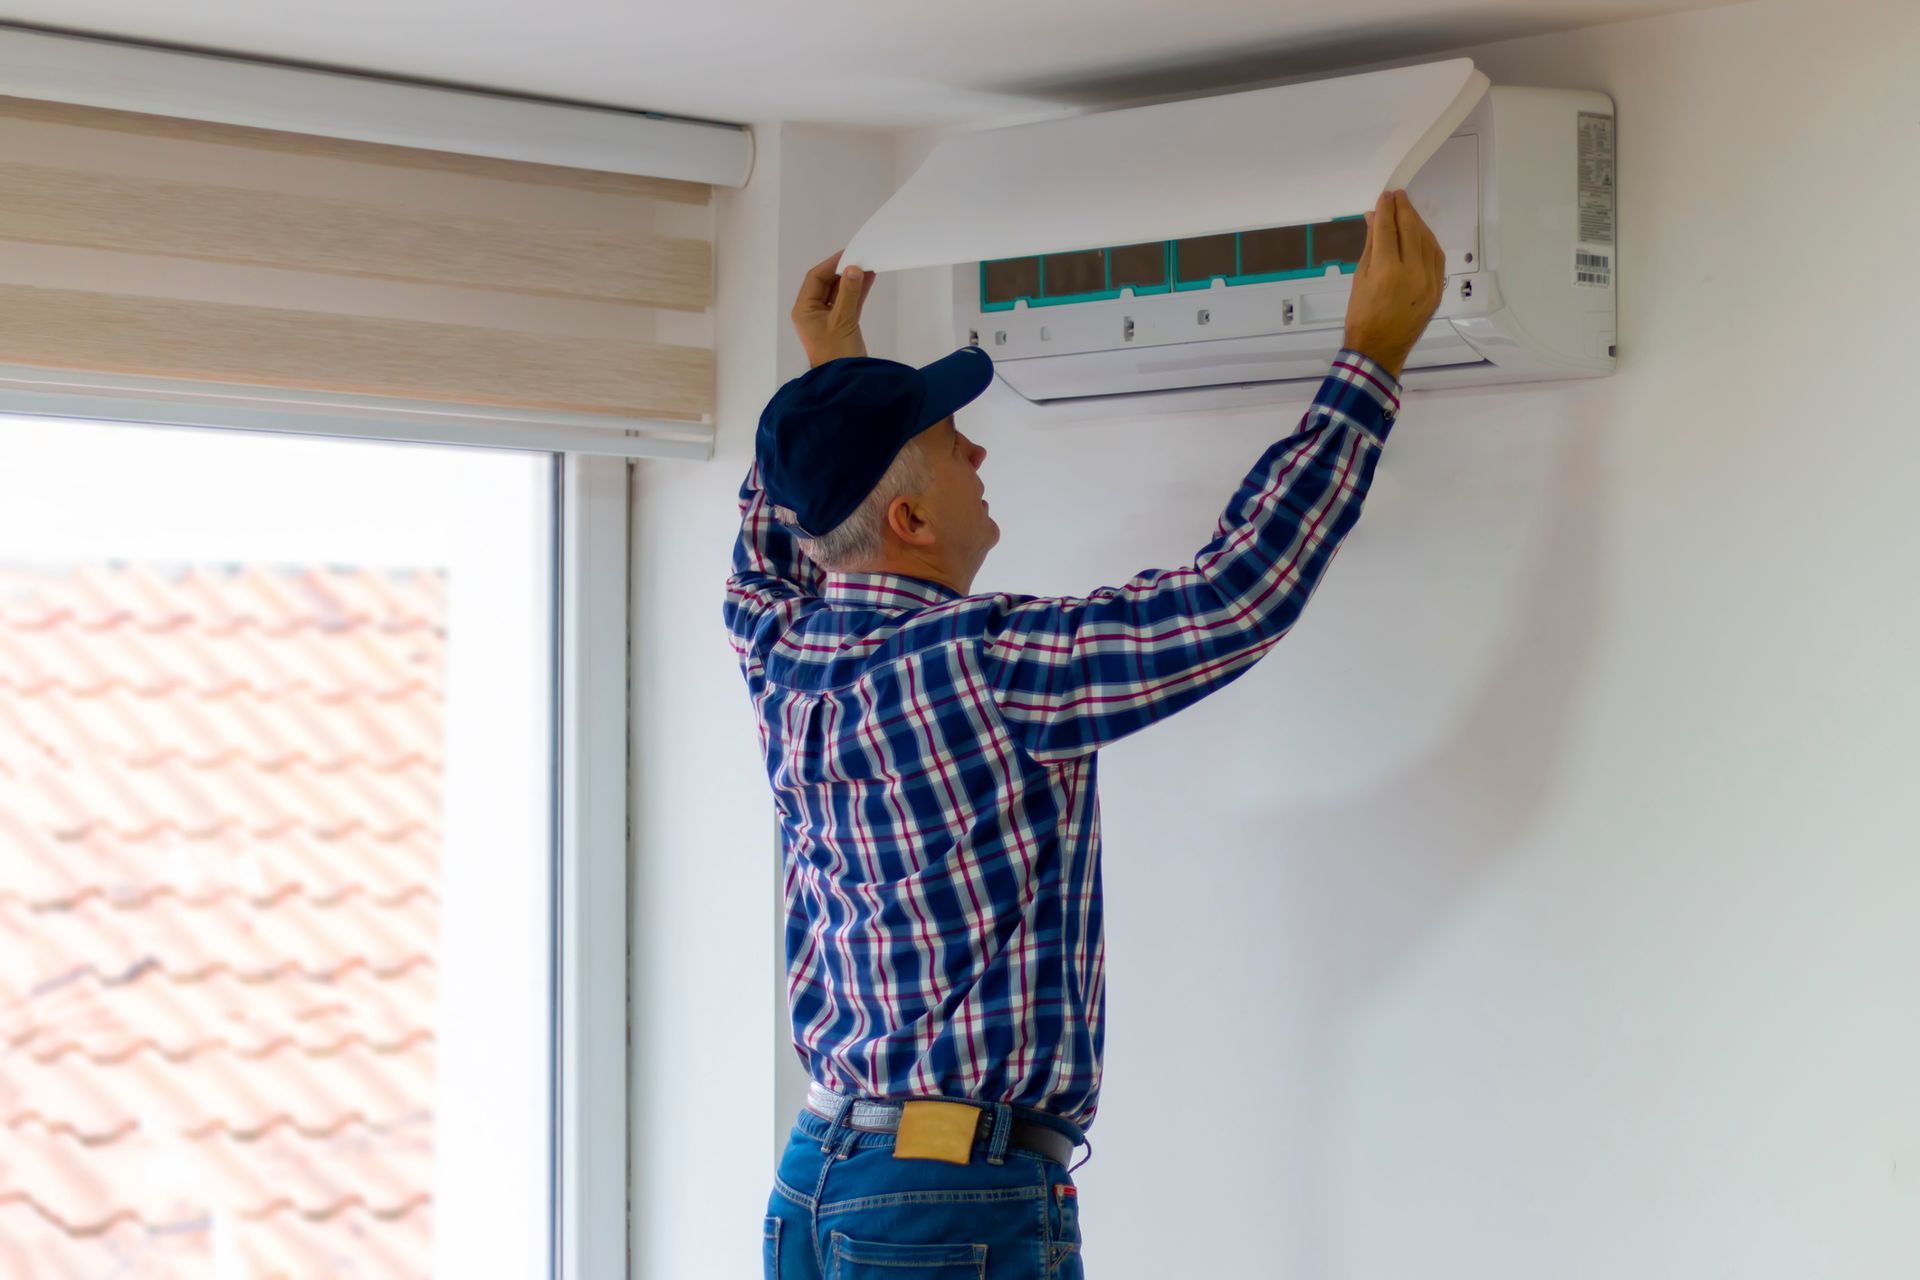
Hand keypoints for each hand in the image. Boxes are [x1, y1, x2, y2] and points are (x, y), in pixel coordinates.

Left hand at [791, 250, 875, 367]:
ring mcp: (827, 318)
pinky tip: (869, 279)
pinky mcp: (841, 324)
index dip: (831, 264)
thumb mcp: (843, 320)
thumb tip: (853, 268)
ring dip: (853, 280)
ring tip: (868, 265)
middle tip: (861, 257)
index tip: (848, 253)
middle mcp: (813, 312)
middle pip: (827, 283)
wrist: (845, 382)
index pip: (816, 278)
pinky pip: (848, 302)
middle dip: (844, 271)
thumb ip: (849, 293)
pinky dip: (858, 291)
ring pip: (839, 292)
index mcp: (804, 310)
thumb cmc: (837, 354)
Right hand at [1342, 190, 1447, 379]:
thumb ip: (1370, 246)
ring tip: (1408, 212)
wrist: (1379, 350)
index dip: (1385, 210)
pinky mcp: (1438, 289)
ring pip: (1427, 241)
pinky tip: (1420, 234)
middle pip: (1410, 230)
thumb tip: (1373, 220)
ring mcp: (1429, 281)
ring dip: (1417, 223)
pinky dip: (1428, 241)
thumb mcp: (1359, 278)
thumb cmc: (1361, 316)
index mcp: (1387, 271)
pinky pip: (1436, 257)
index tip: (1384, 196)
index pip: (1387, 229)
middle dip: (1404, 210)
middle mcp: (1412, 273)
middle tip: (1398, 196)